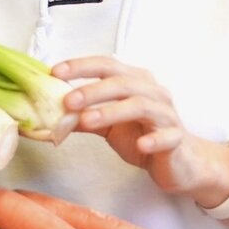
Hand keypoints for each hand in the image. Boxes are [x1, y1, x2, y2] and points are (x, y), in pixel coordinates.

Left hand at [54, 55, 218, 197]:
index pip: (106, 65)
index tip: (55, 72)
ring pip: (141, 106)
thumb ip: (82, 116)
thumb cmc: (141, 134)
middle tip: (67, 100)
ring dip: (112, 111)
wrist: (179, 163)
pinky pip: (166, 136)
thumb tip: (49, 116)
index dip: (81, 65)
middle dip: (92, 90)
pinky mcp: (176, 139)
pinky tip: (140, 145)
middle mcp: (152, 91)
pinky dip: (153, 139)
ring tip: (87, 121)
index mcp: (134, 81)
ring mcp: (166, 114)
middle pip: (122, 82)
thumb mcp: (107, 125)